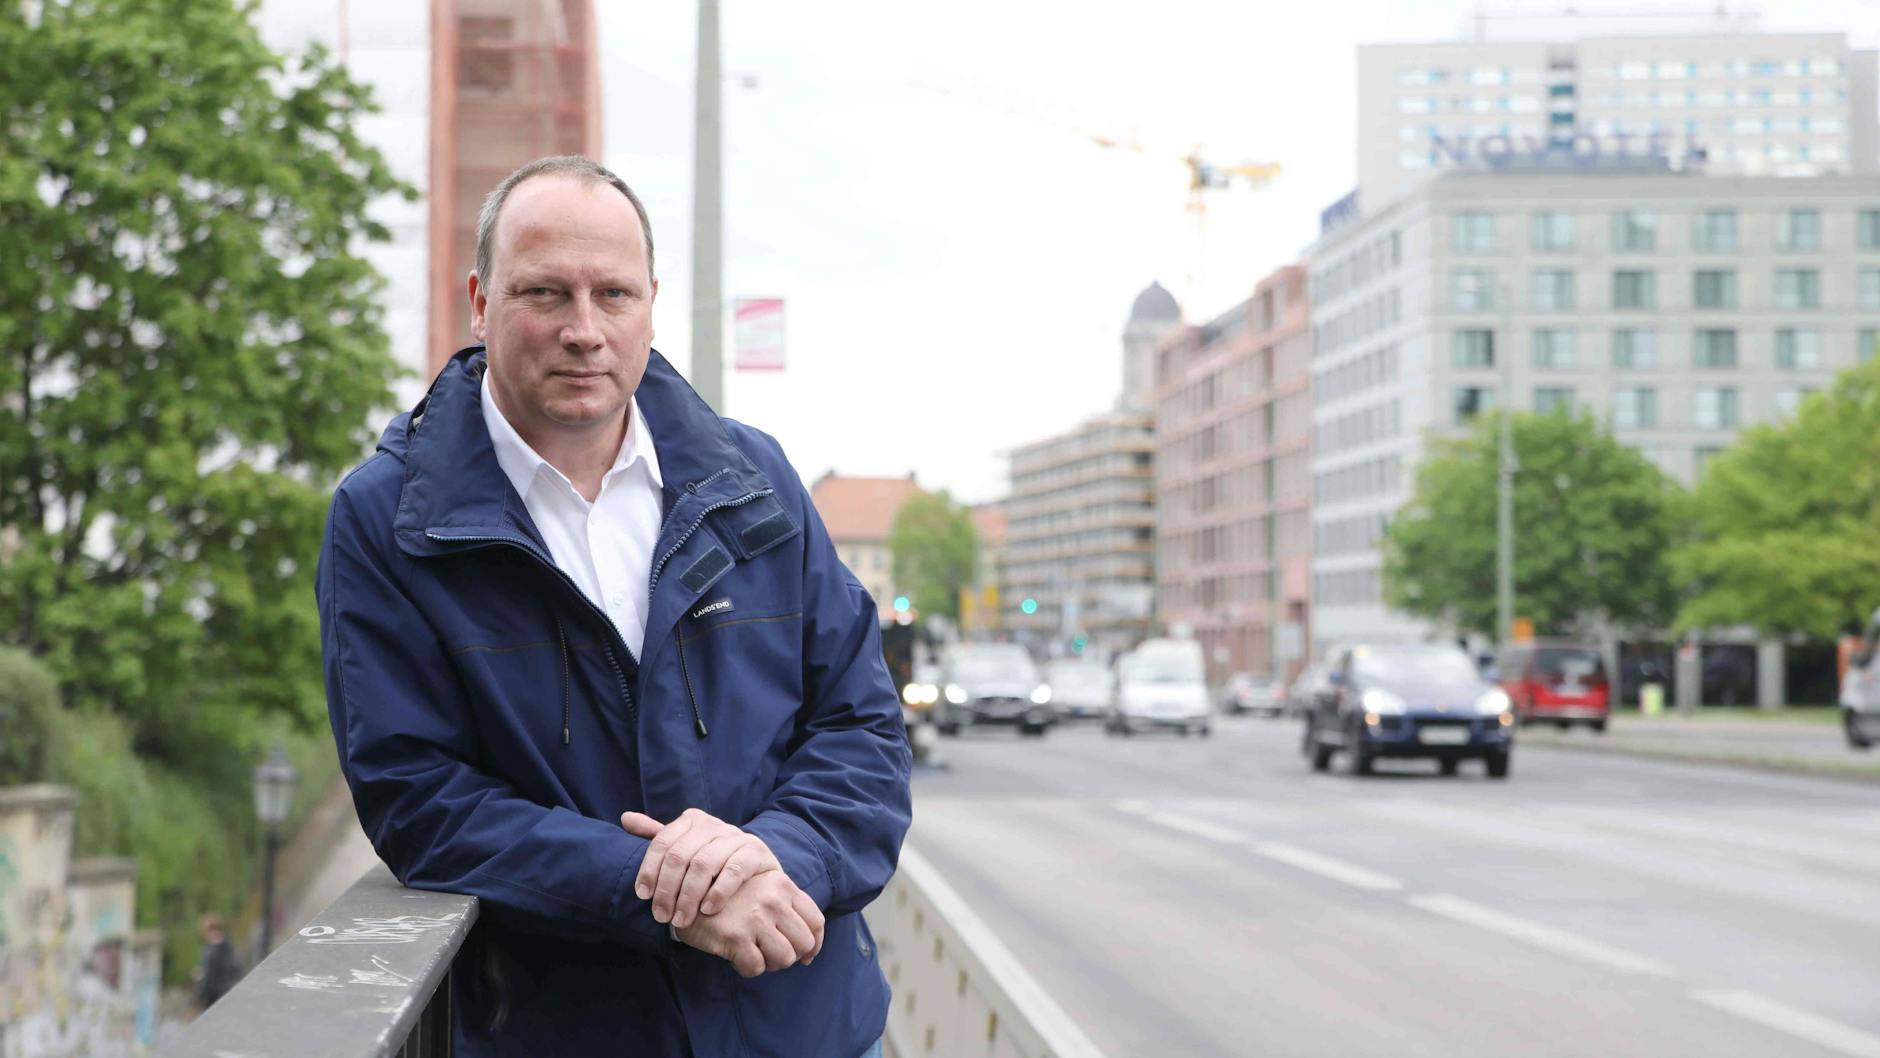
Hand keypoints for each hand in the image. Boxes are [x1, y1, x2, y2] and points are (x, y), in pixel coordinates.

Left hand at [621, 808, 780, 928]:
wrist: (756, 875)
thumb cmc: (712, 866)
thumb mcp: (685, 850)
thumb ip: (658, 837)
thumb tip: (626, 818)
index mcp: (692, 820)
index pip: (662, 842)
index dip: (649, 869)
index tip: (643, 896)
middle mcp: (714, 824)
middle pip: (680, 855)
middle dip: (667, 889)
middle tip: (661, 916)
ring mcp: (736, 836)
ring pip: (704, 864)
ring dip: (689, 896)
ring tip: (681, 920)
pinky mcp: (756, 851)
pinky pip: (733, 870)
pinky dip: (718, 892)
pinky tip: (708, 910)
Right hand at [674, 870, 824, 976]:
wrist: (685, 895)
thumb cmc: (727, 897)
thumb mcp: (761, 889)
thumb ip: (785, 908)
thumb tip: (810, 951)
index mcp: (783, 885)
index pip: (816, 921)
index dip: (814, 944)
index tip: (806, 955)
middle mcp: (773, 899)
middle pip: (803, 943)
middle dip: (791, 955)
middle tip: (772, 955)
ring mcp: (755, 918)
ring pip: (784, 958)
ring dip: (770, 964)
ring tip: (754, 954)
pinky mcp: (736, 937)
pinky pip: (756, 968)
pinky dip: (747, 968)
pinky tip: (736, 957)